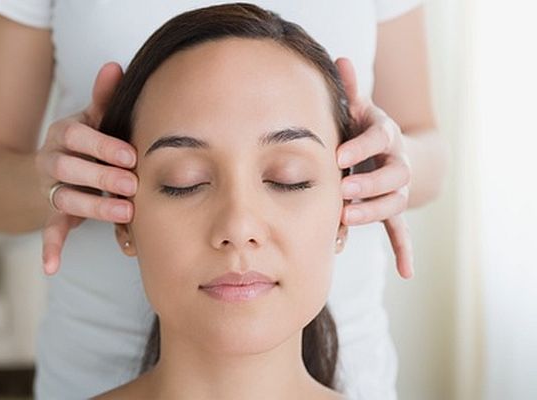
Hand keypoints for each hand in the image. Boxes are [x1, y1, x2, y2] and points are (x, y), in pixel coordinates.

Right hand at [35, 62, 136, 274]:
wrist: (50, 165)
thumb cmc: (85, 140)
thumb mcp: (93, 117)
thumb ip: (104, 97)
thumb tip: (115, 65)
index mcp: (65, 134)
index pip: (78, 137)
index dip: (103, 146)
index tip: (131, 156)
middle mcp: (53, 160)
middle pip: (70, 169)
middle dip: (102, 178)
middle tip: (132, 186)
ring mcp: (51, 188)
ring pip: (64, 199)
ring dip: (92, 208)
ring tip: (125, 215)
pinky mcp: (51, 213)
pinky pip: (48, 230)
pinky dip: (49, 248)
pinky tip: (52, 267)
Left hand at [335, 57, 412, 278]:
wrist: (392, 150)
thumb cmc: (366, 129)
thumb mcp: (360, 108)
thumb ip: (351, 91)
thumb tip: (340, 60)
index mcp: (385, 136)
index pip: (379, 138)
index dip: (361, 147)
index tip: (339, 156)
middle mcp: (397, 163)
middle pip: (392, 175)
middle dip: (369, 184)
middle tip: (343, 191)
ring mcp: (397, 188)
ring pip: (394, 202)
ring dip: (374, 212)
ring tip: (348, 219)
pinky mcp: (393, 208)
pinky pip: (401, 231)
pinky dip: (403, 250)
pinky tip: (405, 272)